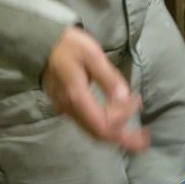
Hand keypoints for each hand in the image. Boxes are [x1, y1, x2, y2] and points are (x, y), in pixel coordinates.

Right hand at [41, 28, 147, 151]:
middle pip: (98, 134)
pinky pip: (87, 124)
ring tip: (134, 135)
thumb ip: (108, 77)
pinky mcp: (65, 106)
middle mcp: (70, 109)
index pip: (104, 123)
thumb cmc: (68, 46)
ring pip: (92, 131)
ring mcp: (65, 109)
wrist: (40, 43)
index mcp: (77, 97)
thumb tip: (125, 98)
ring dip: (114, 135)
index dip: (124, 118)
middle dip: (123, 139)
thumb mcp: (92, 55)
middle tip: (144, 139)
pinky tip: (115, 120)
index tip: (138, 100)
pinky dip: (104, 126)